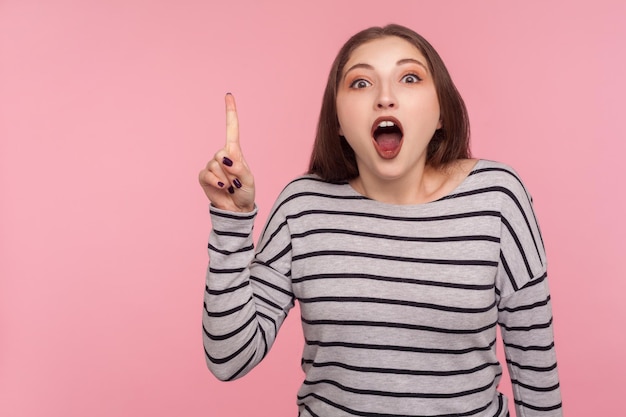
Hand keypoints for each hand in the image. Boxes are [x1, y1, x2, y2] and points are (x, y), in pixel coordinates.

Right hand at [199, 93, 254, 211]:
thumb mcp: (248, 180)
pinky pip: (207, 174)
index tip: (228, 95)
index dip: (230, 112)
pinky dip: (216, 182)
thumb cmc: (246, 192)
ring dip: (225, 178)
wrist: (236, 209)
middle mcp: (222, 155)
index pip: (232, 129)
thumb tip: (225, 160)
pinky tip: (222, 187)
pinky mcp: (204, 176)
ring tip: (230, 186)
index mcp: (235, 152)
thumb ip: (239, 168)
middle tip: (236, 181)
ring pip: (215, 166)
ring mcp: (212, 165)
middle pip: (221, 153)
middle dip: (230, 169)